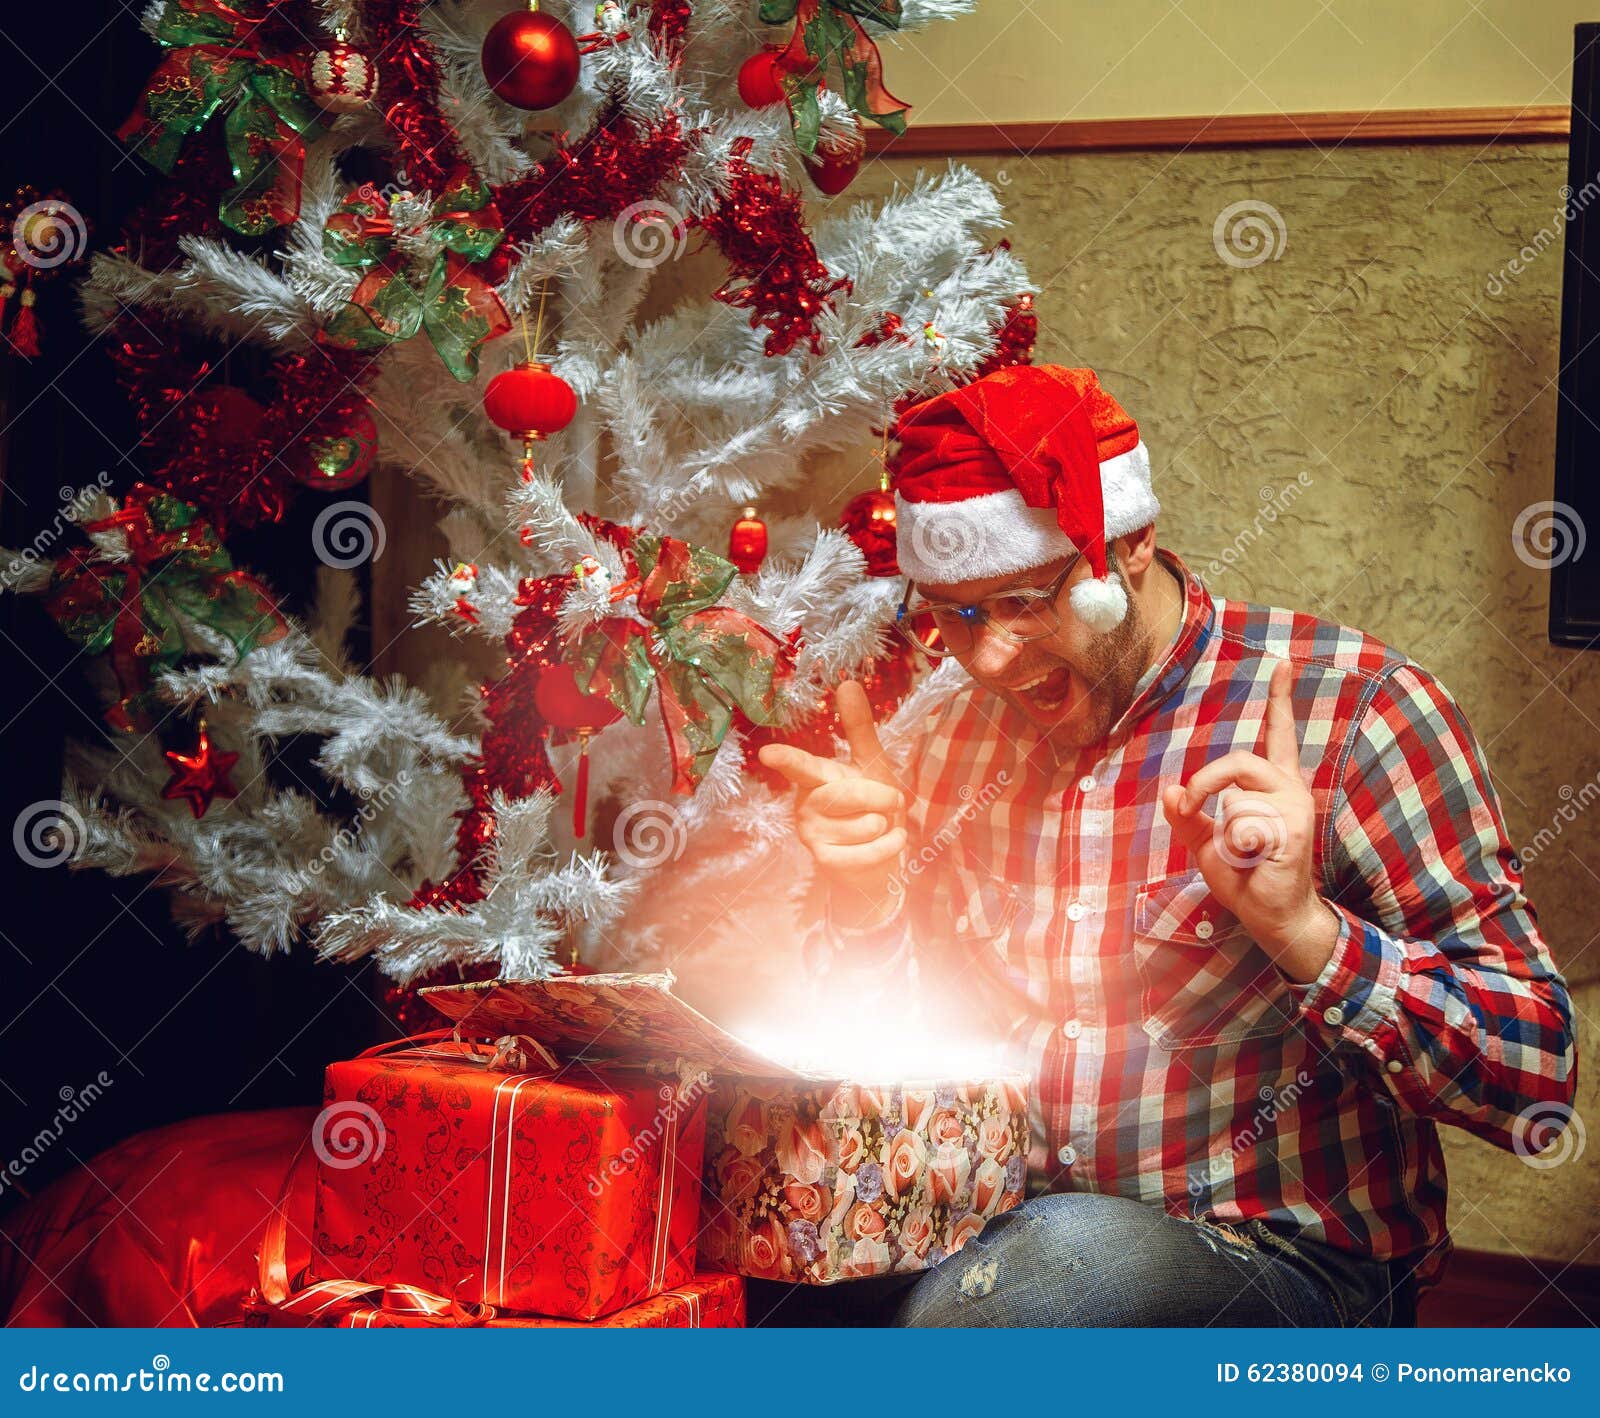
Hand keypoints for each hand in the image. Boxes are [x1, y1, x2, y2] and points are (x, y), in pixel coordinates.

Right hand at [757, 681, 906, 927]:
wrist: (877, 859)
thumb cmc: (872, 805)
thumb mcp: (870, 764)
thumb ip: (858, 727)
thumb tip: (848, 682)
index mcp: (815, 777)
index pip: (801, 766)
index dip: (787, 760)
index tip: (768, 754)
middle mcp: (805, 804)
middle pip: (848, 793)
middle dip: (881, 797)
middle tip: (891, 802)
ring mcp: (811, 835)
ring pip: (865, 824)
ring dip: (886, 825)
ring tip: (879, 826)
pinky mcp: (825, 862)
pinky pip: (867, 853)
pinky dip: (889, 847)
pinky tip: (888, 843)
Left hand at [1159, 659, 1337, 981]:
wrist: (1271, 916)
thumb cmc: (1244, 877)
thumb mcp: (1207, 842)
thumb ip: (1189, 815)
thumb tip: (1171, 792)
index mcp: (1274, 786)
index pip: (1279, 735)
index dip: (1280, 699)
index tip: (1284, 663)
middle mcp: (1290, 790)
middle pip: (1238, 760)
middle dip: (1206, 784)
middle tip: (1195, 809)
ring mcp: (1294, 809)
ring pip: (1234, 798)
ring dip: (1224, 830)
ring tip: (1244, 854)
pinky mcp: (1292, 830)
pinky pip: (1241, 824)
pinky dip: (1234, 847)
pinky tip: (1254, 862)